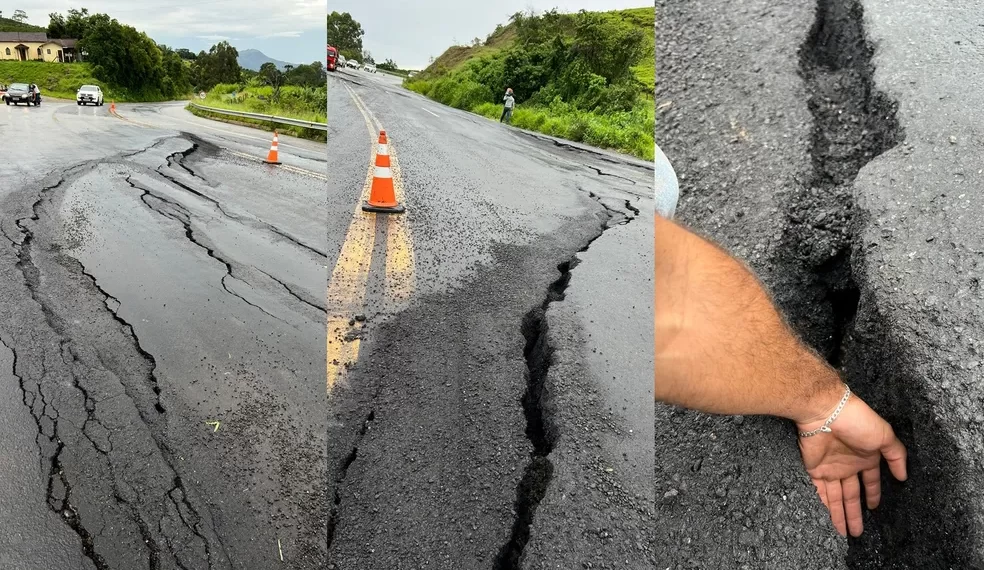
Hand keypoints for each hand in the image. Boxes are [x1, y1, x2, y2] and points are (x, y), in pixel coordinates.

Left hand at [796, 392, 907, 536]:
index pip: (870, 480)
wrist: (826, 411)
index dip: (873, 494)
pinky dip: (823, 505)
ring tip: (844, 533)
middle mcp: (848, 464)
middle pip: (852, 494)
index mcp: (865, 457)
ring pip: (836, 497)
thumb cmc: (858, 420)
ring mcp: (830, 467)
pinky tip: (826, 519)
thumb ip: (896, 456)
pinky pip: (818, 491)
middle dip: (855, 513)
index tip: (874, 509)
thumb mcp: (885, 436)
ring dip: (839, 514)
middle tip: (858, 533)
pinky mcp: (814, 468)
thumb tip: (904, 477)